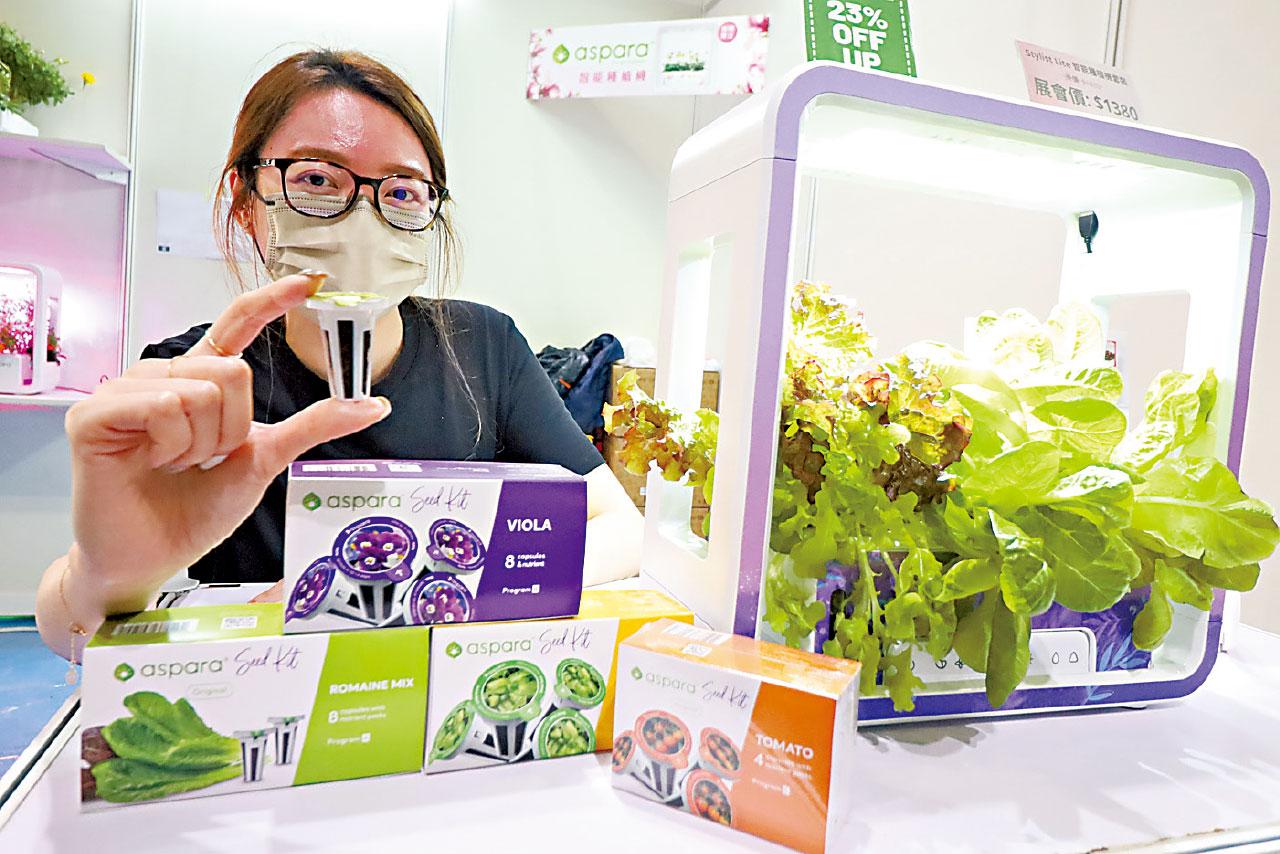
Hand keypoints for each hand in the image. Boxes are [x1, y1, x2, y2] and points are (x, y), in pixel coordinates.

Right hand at [64, 273, 389, 595]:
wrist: (150, 559)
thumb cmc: (194, 512)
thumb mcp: (264, 459)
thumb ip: (312, 425)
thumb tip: (373, 404)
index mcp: (198, 382)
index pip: (235, 327)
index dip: (270, 302)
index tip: (310, 282)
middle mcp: (161, 378)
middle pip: (233, 371)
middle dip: (233, 429)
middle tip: (201, 461)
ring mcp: (123, 391)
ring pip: (202, 389)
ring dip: (202, 443)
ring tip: (173, 466)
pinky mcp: (95, 414)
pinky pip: (165, 404)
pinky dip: (173, 443)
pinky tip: (152, 463)